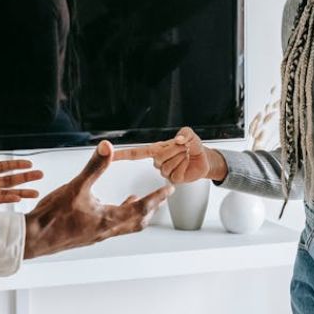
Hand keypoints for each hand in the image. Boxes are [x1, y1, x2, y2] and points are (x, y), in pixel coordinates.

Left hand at [0, 112, 43, 206]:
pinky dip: (6, 198)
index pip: (2, 167)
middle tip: (40, 175)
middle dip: (25, 178)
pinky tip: (18, 197)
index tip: (29, 163)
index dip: (16, 165)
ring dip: (20, 190)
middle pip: (8, 179)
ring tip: (36, 191)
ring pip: (5, 191)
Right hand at [24, 141, 173, 258]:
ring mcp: (96, 235)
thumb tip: (107, 148)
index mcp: (108, 219)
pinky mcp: (87, 236)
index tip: (169, 190)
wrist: (33, 239)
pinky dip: (118, 216)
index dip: (157, 197)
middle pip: (138, 221)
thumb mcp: (76, 187)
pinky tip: (105, 208)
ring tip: (136, 200)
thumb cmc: (53, 216)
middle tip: (161, 197)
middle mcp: (106, 230)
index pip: (142, 208)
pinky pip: (110, 227)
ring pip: (124, 226)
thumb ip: (94, 167)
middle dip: (151, 208)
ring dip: (134, 213)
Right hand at [111, 127, 226, 183]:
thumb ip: (186, 133)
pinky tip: (186, 166)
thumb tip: (179, 139)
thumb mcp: (191, 135)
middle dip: (175, 150)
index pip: (136, 153)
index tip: (109, 154)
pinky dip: (184, 168)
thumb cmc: (194, 147)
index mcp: (156, 149)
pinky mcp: (173, 180)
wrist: (205, 161)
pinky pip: (175, 176)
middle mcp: (158, 161)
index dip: (122, 154)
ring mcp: (165, 171)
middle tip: (184, 148)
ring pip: (167, 167)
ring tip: (185, 156)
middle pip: (159, 157)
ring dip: (180, 159)